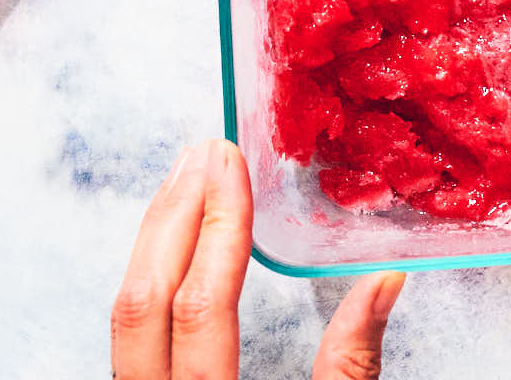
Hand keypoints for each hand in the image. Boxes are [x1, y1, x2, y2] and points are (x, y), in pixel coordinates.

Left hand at [110, 138, 405, 378]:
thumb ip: (350, 364)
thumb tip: (384, 281)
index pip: (198, 304)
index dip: (217, 225)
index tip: (229, 161)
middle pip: (144, 298)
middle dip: (175, 214)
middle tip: (203, 152)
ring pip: (126, 310)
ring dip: (158, 235)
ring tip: (186, 177)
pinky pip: (134, 322)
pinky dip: (155, 267)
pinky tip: (177, 237)